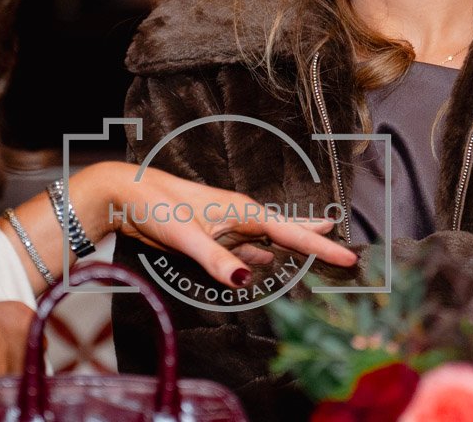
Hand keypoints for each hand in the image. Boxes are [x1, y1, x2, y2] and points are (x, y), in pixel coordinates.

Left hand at [80, 162, 357, 287]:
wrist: (125, 194)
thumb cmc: (155, 205)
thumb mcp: (186, 235)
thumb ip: (216, 259)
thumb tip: (248, 279)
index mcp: (241, 210)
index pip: (289, 231)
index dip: (319, 245)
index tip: (347, 257)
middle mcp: (239, 216)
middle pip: (286, 234)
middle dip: (315, 242)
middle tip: (347, 254)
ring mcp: (226, 227)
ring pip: (266, 242)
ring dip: (289, 250)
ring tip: (320, 254)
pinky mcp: (211, 238)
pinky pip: (244, 250)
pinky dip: (260, 258)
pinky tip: (268, 265)